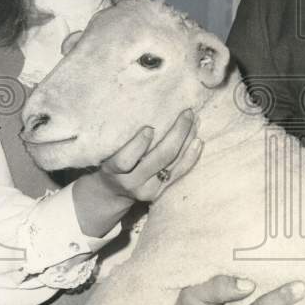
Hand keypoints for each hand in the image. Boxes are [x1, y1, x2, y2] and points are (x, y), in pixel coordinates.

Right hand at [73, 110, 201, 236]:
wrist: (111, 193)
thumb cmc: (108, 163)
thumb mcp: (107, 152)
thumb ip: (121, 138)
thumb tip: (146, 110)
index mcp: (112, 170)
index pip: (124, 161)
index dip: (138, 145)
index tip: (150, 128)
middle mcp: (131, 182)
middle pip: (158, 159)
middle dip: (176, 134)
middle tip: (187, 113)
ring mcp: (149, 190)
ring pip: (173, 164)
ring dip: (187, 140)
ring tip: (195, 121)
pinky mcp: (161, 192)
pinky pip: (180, 173)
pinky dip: (191, 156)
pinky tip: (198, 141)